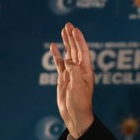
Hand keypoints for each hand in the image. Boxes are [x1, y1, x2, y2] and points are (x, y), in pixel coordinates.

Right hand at [50, 23, 94, 138]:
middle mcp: (79, 70)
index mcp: (86, 71)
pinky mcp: (64, 78)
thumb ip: (74, 72)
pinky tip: (53, 46)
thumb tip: (69, 60)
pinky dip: (57, 54)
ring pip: (68, 54)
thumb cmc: (79, 102)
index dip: (79, 39)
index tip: (74, 29)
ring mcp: (71, 73)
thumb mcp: (77, 87)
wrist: (75, 115)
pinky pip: (60, 63)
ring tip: (63, 31)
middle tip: (68, 24)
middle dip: (72, 37)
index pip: (82, 51)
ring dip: (66, 42)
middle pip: (76, 49)